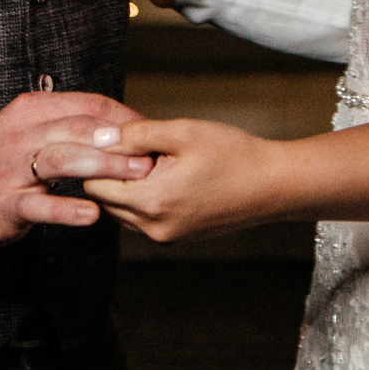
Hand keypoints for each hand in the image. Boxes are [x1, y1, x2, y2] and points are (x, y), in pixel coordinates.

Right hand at [0, 90, 153, 247]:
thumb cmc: (2, 160)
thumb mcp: (30, 130)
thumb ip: (70, 124)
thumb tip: (126, 125)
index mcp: (31, 110)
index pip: (87, 105)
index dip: (124, 117)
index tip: (152, 132)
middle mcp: (21, 134)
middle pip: (78, 129)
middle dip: (120, 140)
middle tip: (152, 153)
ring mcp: (11, 169)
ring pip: (62, 159)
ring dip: (102, 165)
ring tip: (135, 174)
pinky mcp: (4, 204)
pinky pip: (38, 206)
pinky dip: (65, 210)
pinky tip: (92, 214)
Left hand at [85, 118, 290, 244]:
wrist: (273, 185)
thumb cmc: (233, 154)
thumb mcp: (183, 132)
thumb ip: (136, 135)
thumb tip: (98, 138)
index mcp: (151, 202)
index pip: (94, 184)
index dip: (102, 157)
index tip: (123, 138)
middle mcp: (153, 227)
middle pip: (105, 199)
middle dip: (114, 172)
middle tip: (145, 147)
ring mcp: (165, 236)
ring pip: (122, 210)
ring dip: (129, 185)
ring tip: (160, 161)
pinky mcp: (176, 237)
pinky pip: (142, 217)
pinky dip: (145, 197)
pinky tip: (170, 175)